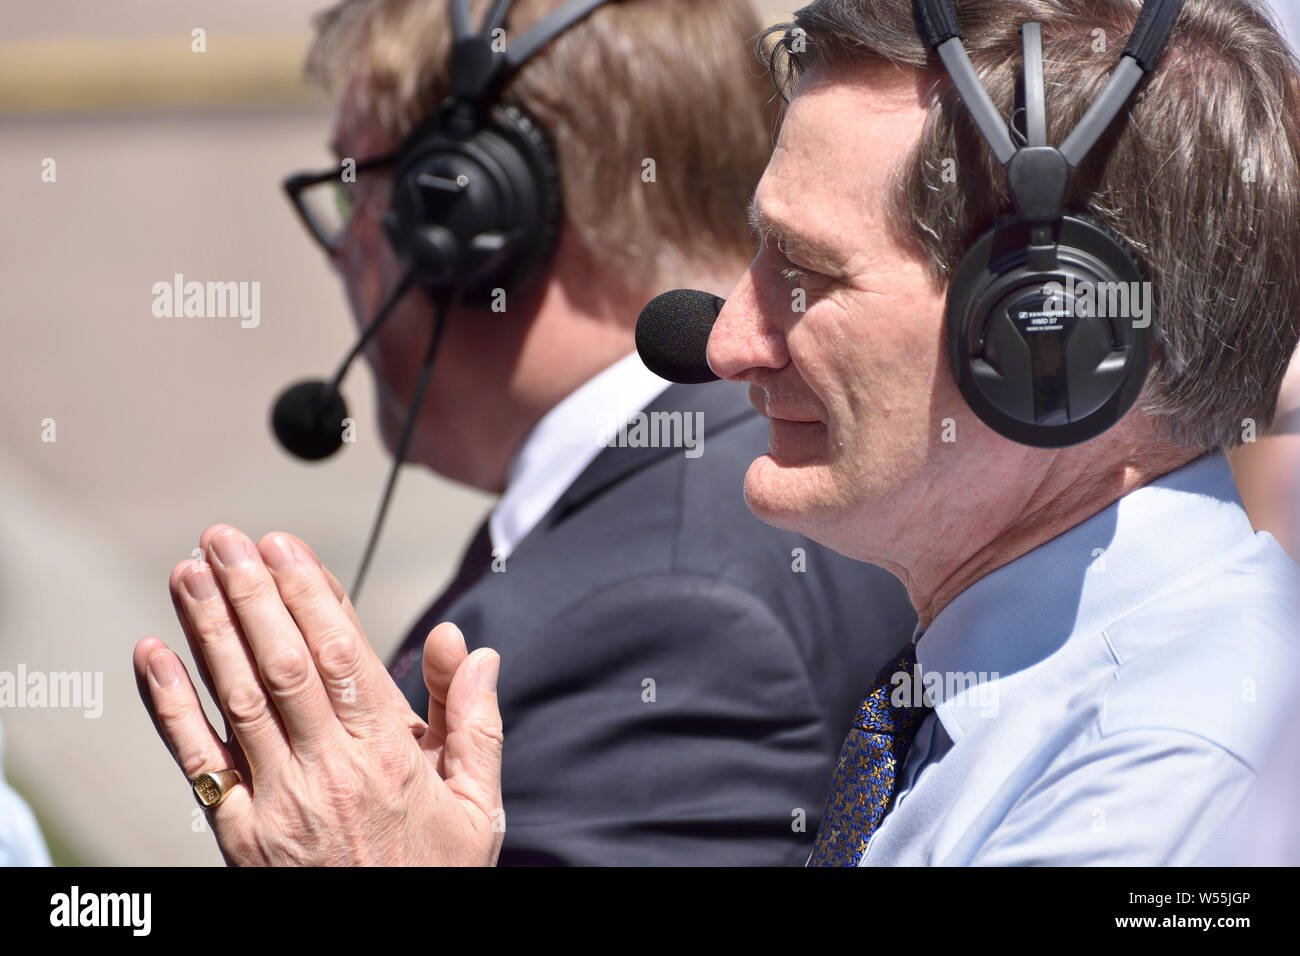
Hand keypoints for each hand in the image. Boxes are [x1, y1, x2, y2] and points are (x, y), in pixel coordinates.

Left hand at [133, 524, 503, 865]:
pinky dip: (169, 705)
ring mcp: (278, 803)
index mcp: (391, 756)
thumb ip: (476, 724)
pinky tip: (152, 655)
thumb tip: (471, 651)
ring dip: (210, 630)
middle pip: (284, 664)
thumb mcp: (477, 807)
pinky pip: (196, 761)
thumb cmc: (433, 878)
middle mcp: (330, 771)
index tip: (286, 546)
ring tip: (189, 572)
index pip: (344, 655)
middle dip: (252, 593)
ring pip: (236, 700)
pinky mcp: (238, 836)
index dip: (310, 594)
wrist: (387, 955)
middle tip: (226, 538)